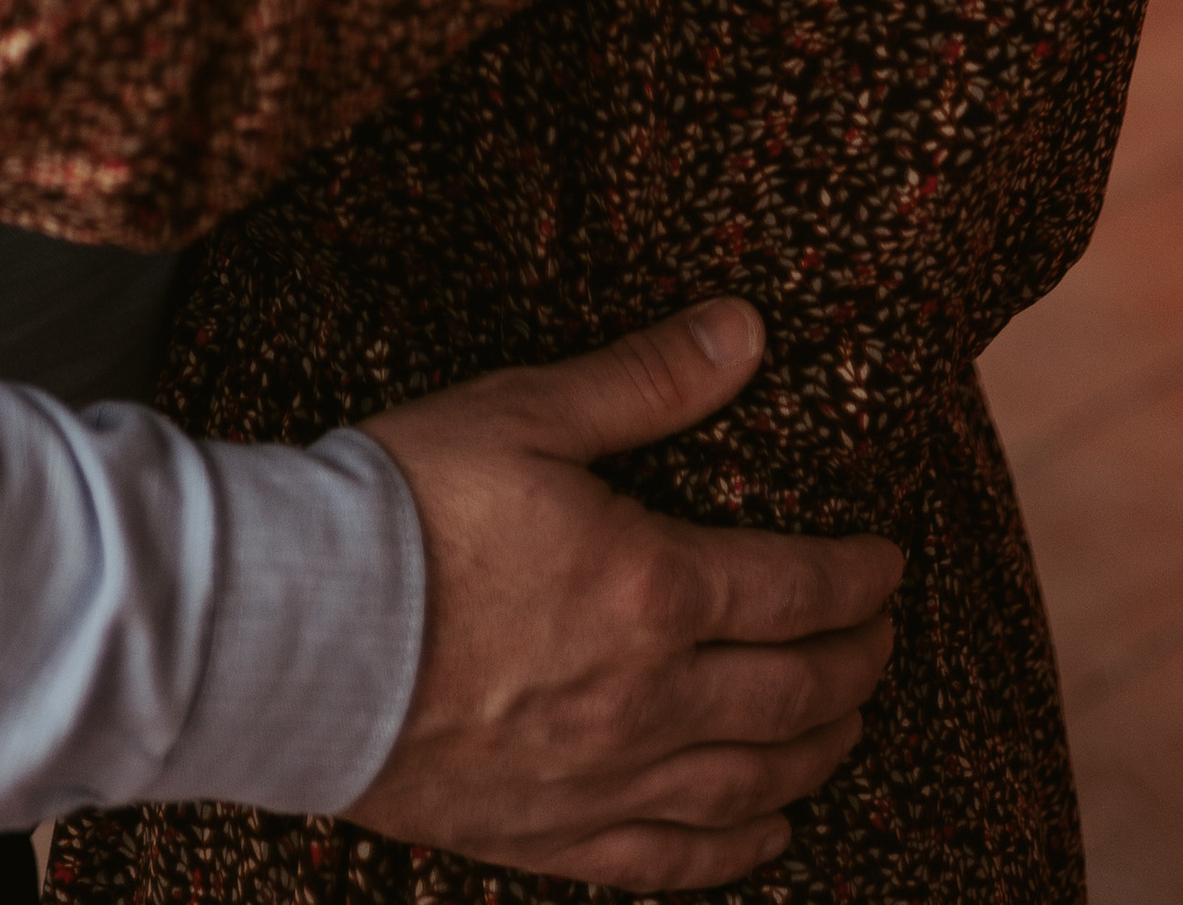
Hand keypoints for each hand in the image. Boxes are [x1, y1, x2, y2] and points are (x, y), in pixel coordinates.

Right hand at [350, 300, 899, 887]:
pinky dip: (736, 853)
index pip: (798, 591)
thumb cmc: (404, 506)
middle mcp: (651, 699)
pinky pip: (670, 860)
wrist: (294, 631)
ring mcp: (604, 779)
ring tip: (846, 730)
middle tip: (881, 642)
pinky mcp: (549, 833)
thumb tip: (746, 332)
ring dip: (816, 755)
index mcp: (655, 589)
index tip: (888, 564)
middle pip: (793, 694)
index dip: (858, 578)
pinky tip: (769, 838)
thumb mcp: (526, 412)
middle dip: (854, 665)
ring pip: (749, 783)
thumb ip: (644, 380)